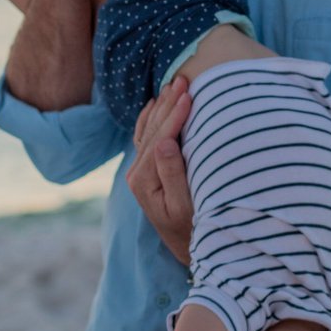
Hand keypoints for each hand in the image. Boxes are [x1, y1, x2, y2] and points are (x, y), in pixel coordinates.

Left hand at [126, 78, 193, 262]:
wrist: (187, 250)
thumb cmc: (193, 230)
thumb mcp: (185, 207)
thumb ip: (174, 175)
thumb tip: (165, 143)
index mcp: (145, 181)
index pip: (160, 139)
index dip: (175, 115)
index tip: (189, 95)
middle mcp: (136, 175)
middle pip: (152, 130)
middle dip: (168, 104)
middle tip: (183, 79)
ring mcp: (140, 173)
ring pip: (149, 131)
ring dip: (161, 106)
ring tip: (175, 85)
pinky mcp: (146, 172)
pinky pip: (146, 138)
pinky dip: (152, 118)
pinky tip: (156, 103)